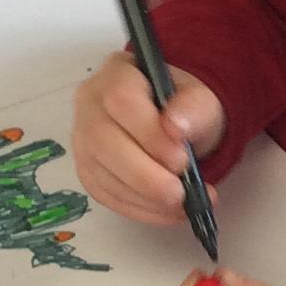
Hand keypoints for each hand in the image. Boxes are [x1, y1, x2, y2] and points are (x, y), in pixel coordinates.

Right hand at [71, 52, 227, 224]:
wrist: (178, 125)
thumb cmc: (185, 109)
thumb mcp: (203, 101)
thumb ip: (194, 108)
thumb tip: (175, 127)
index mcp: (117, 73)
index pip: (121, 100)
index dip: (149, 134)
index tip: (181, 158)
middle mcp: (90, 103)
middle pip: (103, 141)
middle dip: (144, 175)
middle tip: (179, 193)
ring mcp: (83, 138)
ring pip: (100, 173)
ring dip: (143, 198)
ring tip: (181, 206)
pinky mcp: (88, 169)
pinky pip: (104, 194)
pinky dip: (137, 209)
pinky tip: (166, 212)